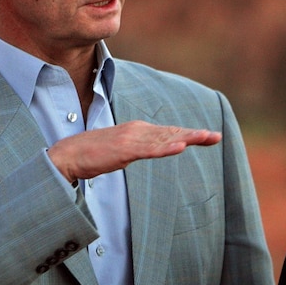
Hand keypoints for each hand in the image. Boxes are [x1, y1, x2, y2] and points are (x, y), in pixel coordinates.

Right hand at [47, 120, 221, 182]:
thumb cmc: (91, 154)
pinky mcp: (124, 150)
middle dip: (194, 135)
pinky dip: (166, 148)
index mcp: (136, 130)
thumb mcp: (119, 150)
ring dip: (186, 138)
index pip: (167, 132)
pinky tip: (180, 147)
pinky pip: (149, 150)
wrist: (69, 154)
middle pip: (171, 133)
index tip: (208, 137)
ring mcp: (131, 139)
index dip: (188, 133)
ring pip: (165, 139)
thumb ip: (135, 148)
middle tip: (216, 137)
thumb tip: (146, 150)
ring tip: (206, 137)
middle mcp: (136, 130)